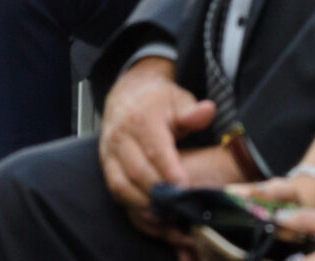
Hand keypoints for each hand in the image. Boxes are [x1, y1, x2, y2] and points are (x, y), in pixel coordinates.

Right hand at [99, 56, 220, 217]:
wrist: (127, 95)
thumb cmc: (158, 101)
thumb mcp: (178, 100)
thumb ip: (193, 111)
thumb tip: (208, 111)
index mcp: (140, 119)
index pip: (154, 150)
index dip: (170, 172)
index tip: (185, 189)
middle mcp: (120, 137)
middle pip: (137, 172)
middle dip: (159, 194)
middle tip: (182, 210)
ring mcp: (109, 153)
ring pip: (122, 186)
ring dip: (144, 206)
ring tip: (168, 218)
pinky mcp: (106, 166)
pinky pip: (116, 193)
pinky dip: (133, 210)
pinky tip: (155, 220)